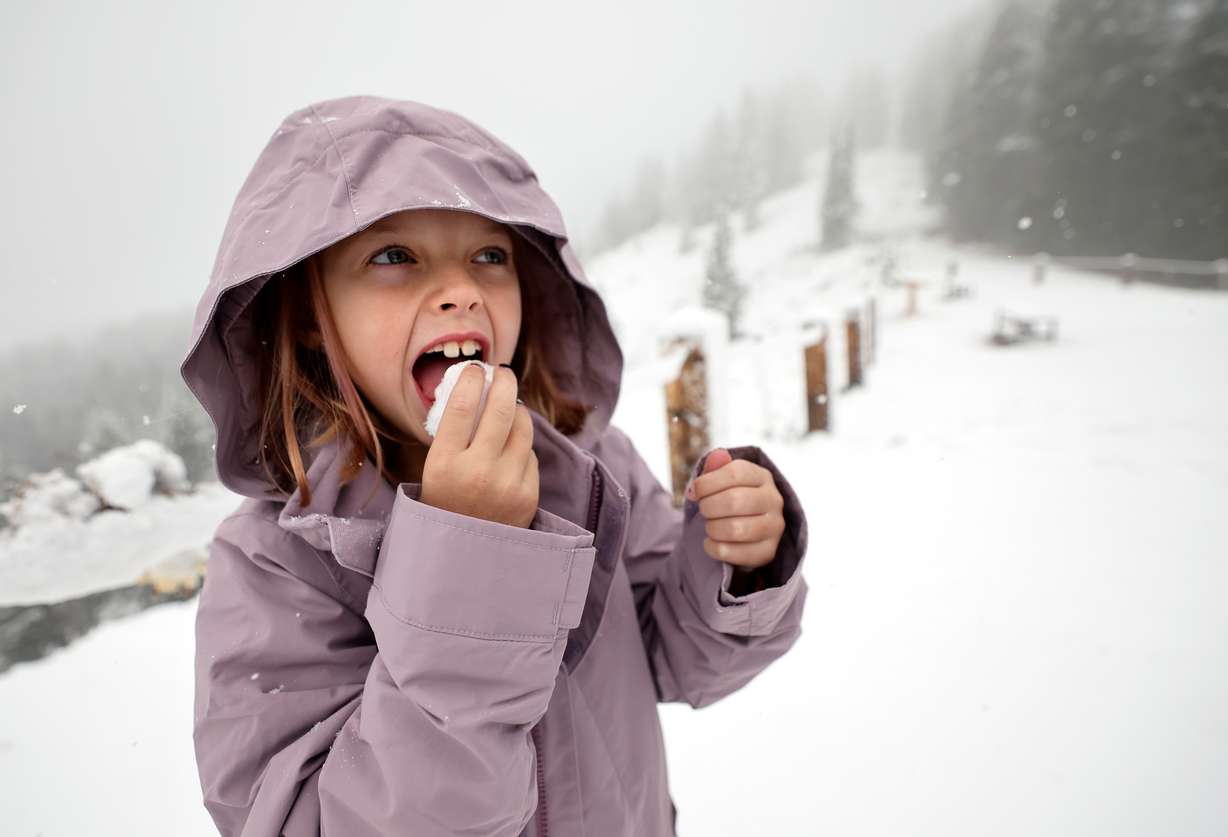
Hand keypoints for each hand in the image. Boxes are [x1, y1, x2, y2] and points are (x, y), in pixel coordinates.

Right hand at [420, 364, 538, 528]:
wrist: (463, 556)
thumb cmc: (444, 503)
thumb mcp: (434, 470)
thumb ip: (452, 435)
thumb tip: (475, 389)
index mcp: (445, 464)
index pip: (462, 407)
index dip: (472, 380)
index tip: (476, 368)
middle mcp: (478, 472)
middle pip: (500, 409)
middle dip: (504, 382)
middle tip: (503, 372)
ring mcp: (507, 485)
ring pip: (522, 428)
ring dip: (517, 411)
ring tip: (510, 407)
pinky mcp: (528, 496)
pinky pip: (530, 455)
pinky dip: (521, 448)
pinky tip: (510, 452)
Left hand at [686, 449, 784, 570]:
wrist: (744, 532)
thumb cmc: (728, 500)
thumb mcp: (721, 480)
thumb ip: (716, 467)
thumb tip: (717, 456)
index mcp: (762, 476)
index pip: (735, 473)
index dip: (708, 482)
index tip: (694, 492)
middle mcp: (774, 500)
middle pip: (734, 501)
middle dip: (708, 507)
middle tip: (703, 510)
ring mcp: (775, 527)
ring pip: (735, 529)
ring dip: (712, 528)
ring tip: (709, 526)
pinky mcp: (768, 552)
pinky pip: (734, 553)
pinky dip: (714, 548)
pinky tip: (710, 543)